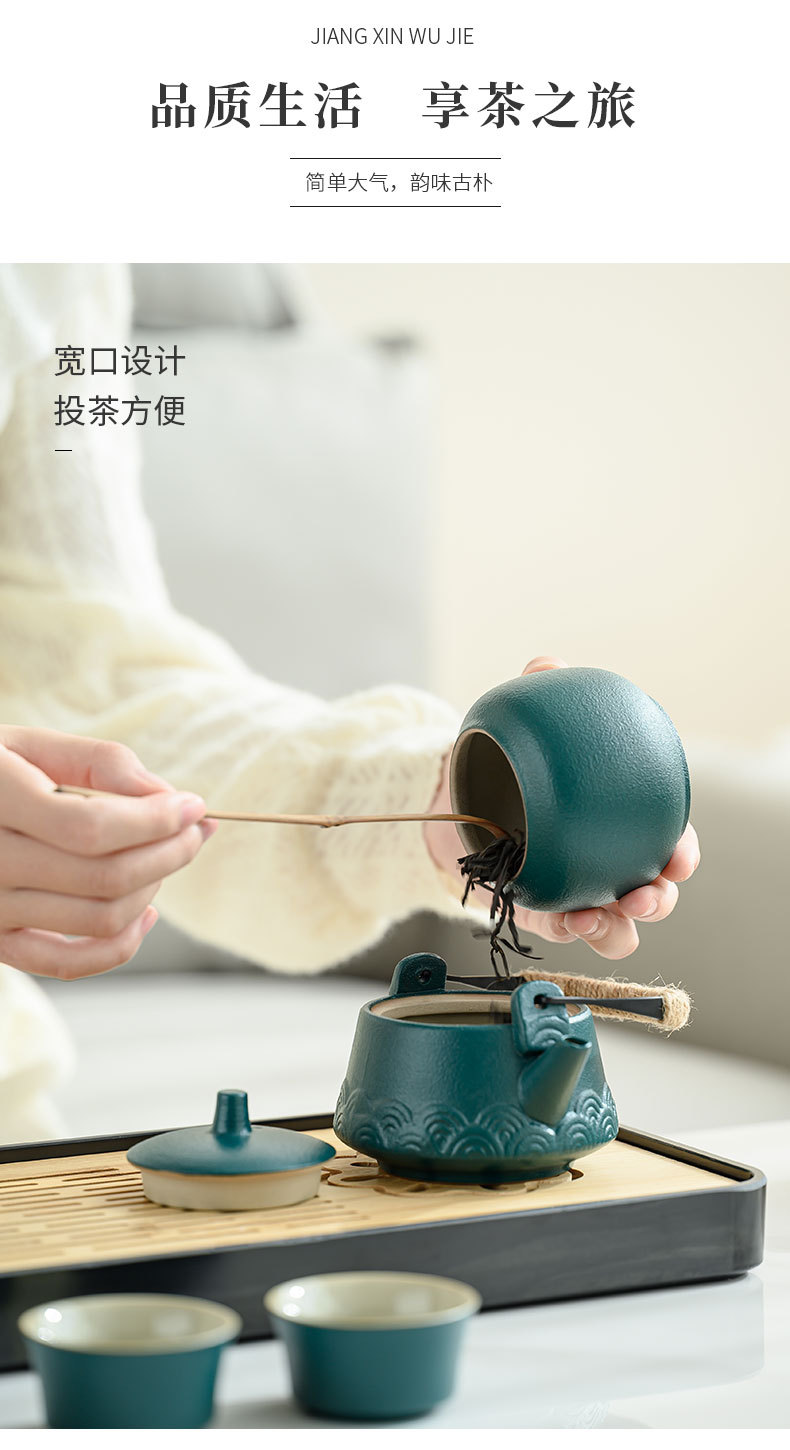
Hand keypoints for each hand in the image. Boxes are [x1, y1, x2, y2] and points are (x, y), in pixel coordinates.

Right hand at [0, 726, 215, 979]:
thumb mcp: (24, 743)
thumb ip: (96, 761)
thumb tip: (163, 793)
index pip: (91, 828)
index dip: (155, 821)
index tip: (192, 806)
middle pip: (104, 877)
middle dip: (169, 852)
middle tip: (195, 830)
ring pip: (98, 919)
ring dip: (152, 889)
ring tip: (166, 857)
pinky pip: (68, 963)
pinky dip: (120, 946)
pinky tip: (146, 912)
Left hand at [425, 656, 699, 960]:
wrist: (452, 799)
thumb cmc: (504, 761)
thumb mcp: (522, 727)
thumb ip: (540, 692)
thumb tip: (548, 665)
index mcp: (621, 823)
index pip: (667, 841)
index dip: (682, 853)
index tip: (678, 857)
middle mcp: (608, 864)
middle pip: (653, 893)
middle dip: (659, 899)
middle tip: (645, 892)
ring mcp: (577, 894)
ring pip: (616, 927)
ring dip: (618, 929)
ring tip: (600, 916)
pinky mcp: (542, 914)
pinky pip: (564, 932)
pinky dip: (571, 931)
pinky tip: (567, 921)